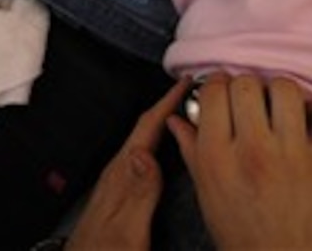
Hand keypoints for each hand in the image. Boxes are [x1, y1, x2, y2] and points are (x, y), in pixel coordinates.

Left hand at [67, 79, 191, 249]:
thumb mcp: (126, 228)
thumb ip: (138, 192)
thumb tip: (145, 153)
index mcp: (122, 175)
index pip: (146, 127)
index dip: (167, 102)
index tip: (186, 82)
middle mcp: (118, 174)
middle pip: (145, 130)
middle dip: (168, 107)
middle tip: (192, 93)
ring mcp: (119, 183)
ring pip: (145, 143)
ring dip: (164, 126)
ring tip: (185, 116)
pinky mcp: (121, 194)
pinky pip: (144, 160)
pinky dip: (160, 147)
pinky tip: (168, 155)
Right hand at [167, 74, 311, 249]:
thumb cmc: (247, 240)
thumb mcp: (208, 197)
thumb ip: (192, 152)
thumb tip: (177, 120)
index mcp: (218, 159)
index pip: (213, 91)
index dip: (215, 84)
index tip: (220, 90)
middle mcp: (254, 152)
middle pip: (246, 84)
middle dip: (244, 87)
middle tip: (247, 101)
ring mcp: (295, 156)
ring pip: (286, 89)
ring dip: (279, 93)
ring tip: (277, 108)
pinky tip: (308, 121)